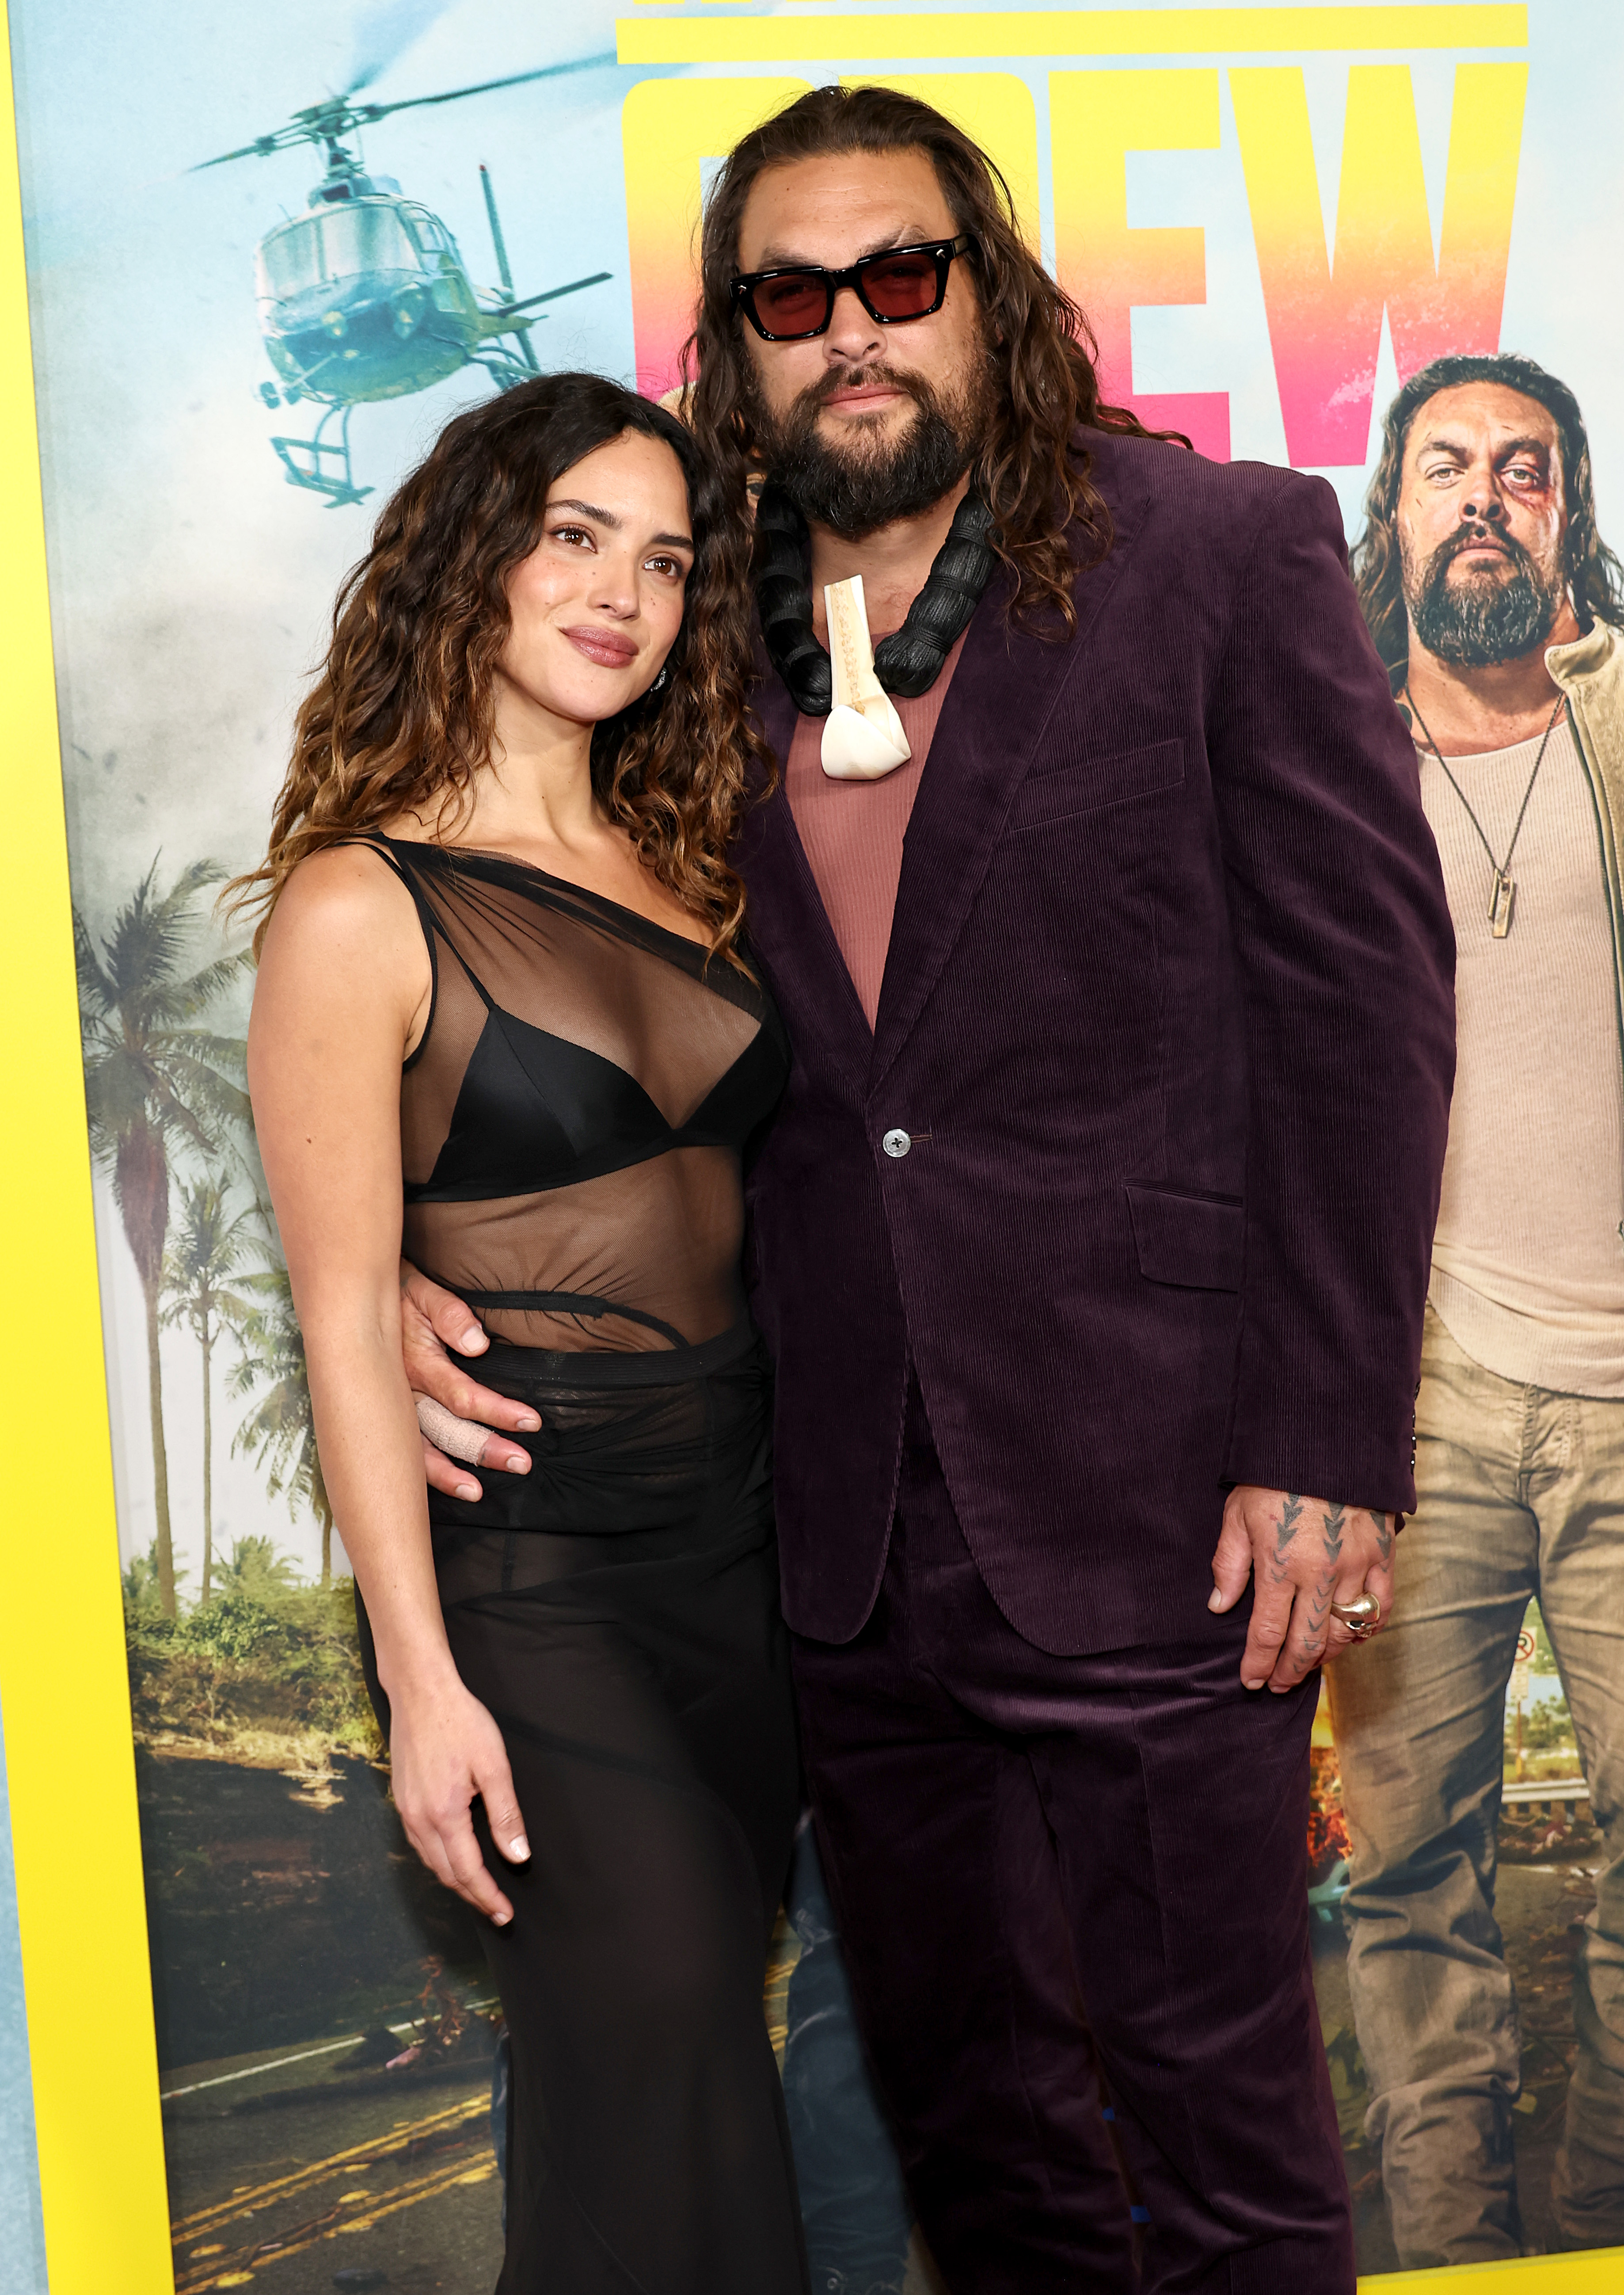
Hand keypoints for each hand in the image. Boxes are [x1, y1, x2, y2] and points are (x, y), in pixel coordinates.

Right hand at [387, 1666, 530, 1923]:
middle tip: (496, 1910)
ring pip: (429, 1861)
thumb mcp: (494, 1766)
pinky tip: (452, 1857)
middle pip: (446, 1873)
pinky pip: (418, 1843)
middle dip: (472, 1895)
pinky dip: (438, 1860)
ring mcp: (405, 1810)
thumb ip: (506, 1815)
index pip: (468, 1871)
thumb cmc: (461, 1723)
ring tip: (478, 1890)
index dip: (487, 1896)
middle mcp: (418, 1819)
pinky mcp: (401, 1798)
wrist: (421, 1692)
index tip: (505, 1913)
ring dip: (454, 1880)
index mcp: (444, 1815)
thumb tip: (518, 1857)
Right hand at [401, 1260, 538, 1500]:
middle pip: (446, 1430)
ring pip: (421, 1451)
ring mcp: (393, 1410)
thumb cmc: (398, 1295)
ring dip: (452, 1474)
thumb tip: (478, 1344)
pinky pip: (406, 1454)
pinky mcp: (389, 1417)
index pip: (463, 1396)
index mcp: (417, 1364)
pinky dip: (428, 1476)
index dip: (498, 1412)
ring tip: (479, 1492)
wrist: (354, 1302)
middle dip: (484, 1449)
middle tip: (521, 1464)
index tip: (531, 1422)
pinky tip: (454, 1489)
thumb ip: (450, 1314)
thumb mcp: (424, 1292)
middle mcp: (404, 1394)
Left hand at [1209, 1486, 1394, 1692]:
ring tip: (1310, 1665)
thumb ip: (1229, 1564)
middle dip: (1291, 1671)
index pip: (1268, 1633)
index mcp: (1281, 1566)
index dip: (1259, 1664)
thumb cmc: (1273, 1474)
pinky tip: (1352, 1637)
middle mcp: (1321, 1575)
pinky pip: (1381, 1606)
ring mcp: (1357, 1566)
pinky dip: (1367, 1628)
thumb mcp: (1237, 1514)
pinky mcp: (1382, 1554)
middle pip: (1308, 1643)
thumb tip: (1219, 1606)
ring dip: (1326, 1655)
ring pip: (1345, 1631)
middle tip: (1279, 1684)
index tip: (1251, 1681)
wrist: (1326, 1437)